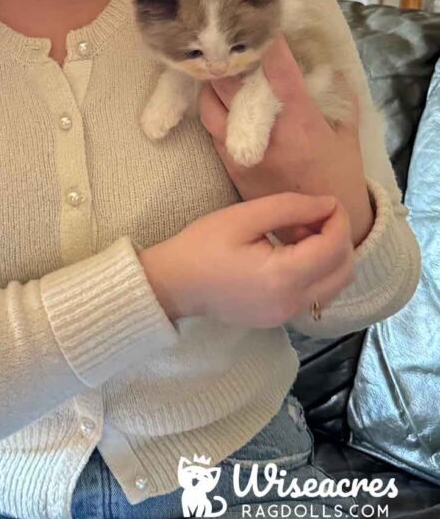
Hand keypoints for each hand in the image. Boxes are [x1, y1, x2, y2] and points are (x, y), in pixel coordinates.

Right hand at [140, 192, 354, 327]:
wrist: (173, 284)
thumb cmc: (202, 246)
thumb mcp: (242, 216)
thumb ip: (289, 208)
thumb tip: (328, 204)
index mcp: (283, 276)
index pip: (334, 247)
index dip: (338, 219)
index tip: (325, 199)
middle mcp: (293, 302)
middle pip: (345, 270)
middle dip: (338, 237)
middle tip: (311, 216)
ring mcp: (288, 315)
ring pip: (335, 284)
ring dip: (330, 255)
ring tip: (299, 233)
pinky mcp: (281, 318)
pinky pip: (317, 294)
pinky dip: (317, 270)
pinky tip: (290, 253)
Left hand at [197, 34, 372, 246]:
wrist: (318, 229)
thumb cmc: (337, 174)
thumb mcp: (346, 133)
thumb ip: (337, 96)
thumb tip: (324, 63)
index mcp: (301, 124)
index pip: (279, 75)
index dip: (269, 47)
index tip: (263, 23)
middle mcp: (267, 136)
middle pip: (232, 85)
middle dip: (228, 58)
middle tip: (227, 38)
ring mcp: (243, 151)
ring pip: (210, 104)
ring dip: (211, 81)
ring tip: (219, 66)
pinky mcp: (229, 164)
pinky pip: (209, 127)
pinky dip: (210, 107)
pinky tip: (216, 94)